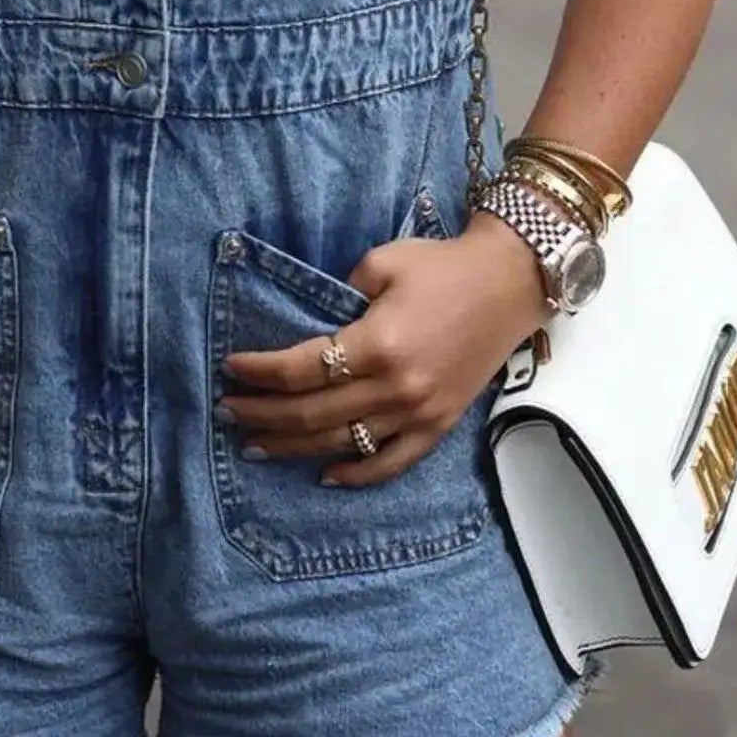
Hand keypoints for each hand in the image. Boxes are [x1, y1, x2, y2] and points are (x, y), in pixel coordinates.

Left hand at [218, 213, 548, 487]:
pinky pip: (391, 462)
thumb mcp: (382, 262)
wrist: (509, 284)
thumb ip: (339, 292)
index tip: (230, 368)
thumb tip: (309, 322)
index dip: (259, 372)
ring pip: (341, 443)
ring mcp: (418, 413)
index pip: (301, 369)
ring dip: (293, 447)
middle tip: (228, 411)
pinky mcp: (438, 426)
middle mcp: (394, 387)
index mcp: (376, 343)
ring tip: (256, 445)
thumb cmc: (442, 266)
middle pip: (312, 413)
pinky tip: (325, 475)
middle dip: (262, 414)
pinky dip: (356, 474)